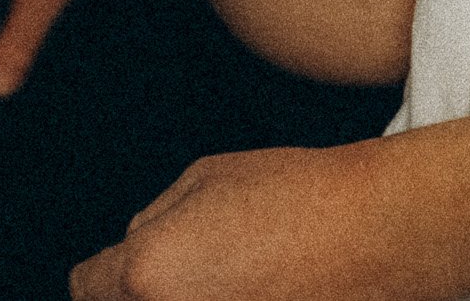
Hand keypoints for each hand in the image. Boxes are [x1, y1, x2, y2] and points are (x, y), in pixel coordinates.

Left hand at [69, 139, 443, 300]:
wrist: (383, 234)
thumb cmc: (298, 197)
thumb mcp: (204, 179)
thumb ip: (151, 222)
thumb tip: (131, 253)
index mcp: (146, 274)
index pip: (87, 288)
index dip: (107, 273)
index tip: (129, 269)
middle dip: (142, 296)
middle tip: (184, 277)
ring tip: (228, 284)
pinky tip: (257, 294)